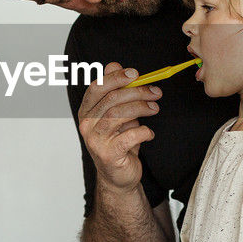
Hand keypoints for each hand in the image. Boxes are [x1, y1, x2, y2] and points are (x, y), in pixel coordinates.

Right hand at [77, 62, 161, 192]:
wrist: (118, 176)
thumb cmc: (119, 142)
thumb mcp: (117, 114)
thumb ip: (115, 91)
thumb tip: (114, 65)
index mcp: (87, 111)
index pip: (98, 87)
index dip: (116, 77)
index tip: (136, 74)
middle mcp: (87, 124)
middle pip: (111, 99)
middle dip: (137, 92)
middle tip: (155, 92)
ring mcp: (95, 140)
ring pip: (119, 115)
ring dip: (141, 108)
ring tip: (154, 109)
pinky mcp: (108, 154)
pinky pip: (129, 136)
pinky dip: (144, 131)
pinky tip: (149, 133)